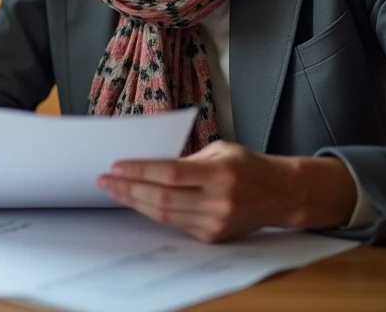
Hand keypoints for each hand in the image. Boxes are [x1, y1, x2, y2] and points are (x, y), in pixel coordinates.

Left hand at [95, 141, 356, 242]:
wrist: (281, 194)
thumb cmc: (248, 165)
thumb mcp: (220, 150)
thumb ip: (187, 159)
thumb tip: (148, 164)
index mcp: (220, 173)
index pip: (171, 173)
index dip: (140, 170)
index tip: (116, 166)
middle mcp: (219, 200)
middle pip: (163, 198)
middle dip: (129, 189)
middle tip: (104, 180)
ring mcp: (216, 222)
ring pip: (165, 215)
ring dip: (135, 202)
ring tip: (113, 190)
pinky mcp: (213, 236)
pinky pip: (176, 224)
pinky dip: (153, 212)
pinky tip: (137, 202)